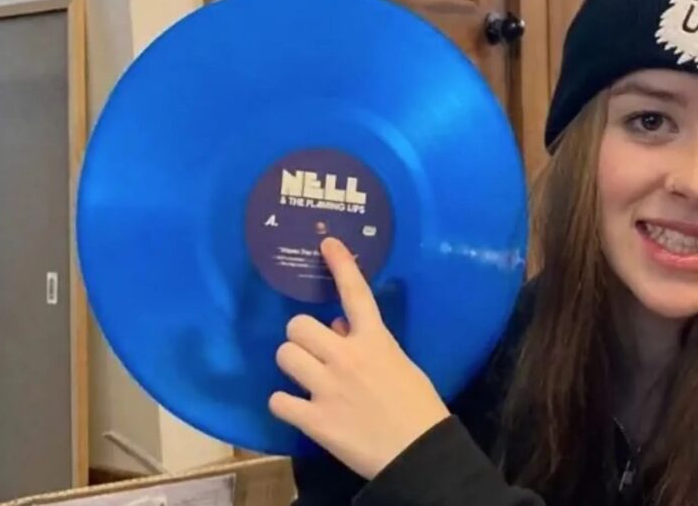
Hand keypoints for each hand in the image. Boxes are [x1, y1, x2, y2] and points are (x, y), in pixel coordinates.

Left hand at [268, 237, 450, 479]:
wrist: (420, 452)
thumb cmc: (418, 407)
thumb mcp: (400, 365)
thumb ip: (368, 344)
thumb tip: (338, 328)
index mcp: (375, 341)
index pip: (355, 293)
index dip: (340, 265)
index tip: (327, 244)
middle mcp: (346, 357)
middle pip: (298, 326)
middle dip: (301, 338)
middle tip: (312, 352)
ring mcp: (327, 387)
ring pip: (285, 355)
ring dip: (292, 365)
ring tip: (304, 378)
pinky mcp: (314, 419)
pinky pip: (277, 400)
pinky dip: (284, 404)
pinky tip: (296, 408)